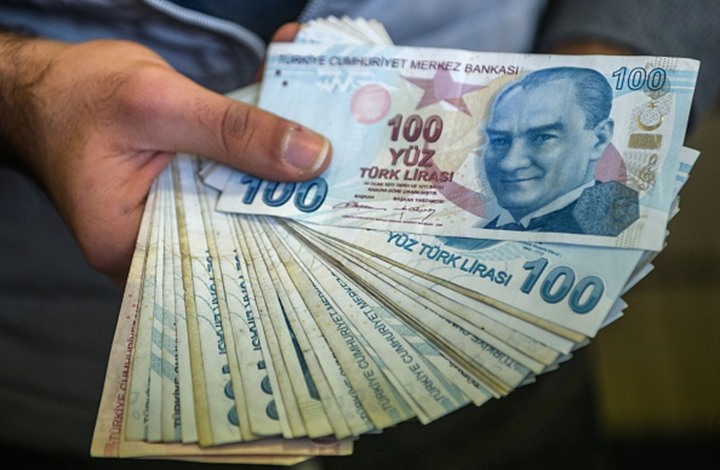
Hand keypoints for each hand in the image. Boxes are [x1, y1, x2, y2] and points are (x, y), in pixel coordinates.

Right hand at [0, 24, 329, 285]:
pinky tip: (299, 137)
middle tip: (353, 193)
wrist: (49, 85)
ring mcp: (174, 220)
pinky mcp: (186, 195)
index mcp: (133, 246)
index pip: (225, 263)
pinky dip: (261, 159)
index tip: (339, 228)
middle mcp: (158, 245)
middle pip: (240, 237)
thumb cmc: (79, 96)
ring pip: (242, 208)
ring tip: (338, 161)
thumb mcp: (157, 104)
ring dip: (283, 179)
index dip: (284, 246)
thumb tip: (311, 157)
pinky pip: (232, 184)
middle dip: (294, 211)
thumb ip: (233, 132)